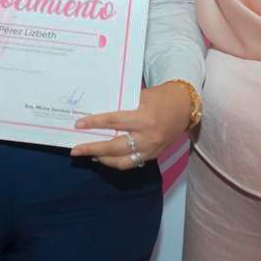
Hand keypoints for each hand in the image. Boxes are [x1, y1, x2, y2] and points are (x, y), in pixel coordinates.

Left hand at [69, 81, 192, 169]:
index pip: (113, 122)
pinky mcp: (153, 156)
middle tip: (75, 149)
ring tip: (89, 154)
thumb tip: (98, 115)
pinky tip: (105, 157)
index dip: (94, 123)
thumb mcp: (140, 97)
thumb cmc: (160, 97)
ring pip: (122, 161)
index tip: (78, 124)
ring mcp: (151, 150)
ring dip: (102, 159)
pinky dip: (116, 162)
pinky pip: (131, 163)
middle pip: (114, 147)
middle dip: (93, 148)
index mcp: (143, 118)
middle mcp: (147, 137)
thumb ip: (122, 107)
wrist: (185, 107)